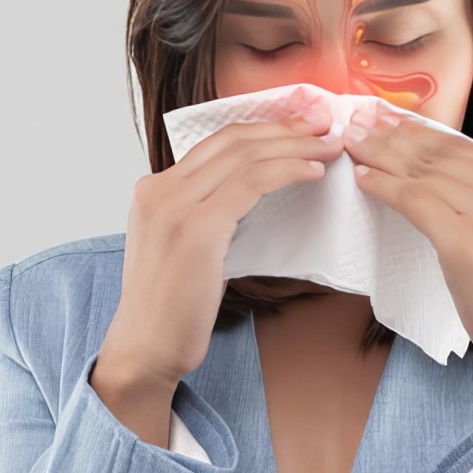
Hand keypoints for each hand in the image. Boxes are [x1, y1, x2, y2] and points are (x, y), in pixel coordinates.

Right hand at [97, 97, 342, 405]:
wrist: (145, 349)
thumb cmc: (171, 309)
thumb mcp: (183, 248)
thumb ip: (204, 216)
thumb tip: (250, 198)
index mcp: (154, 190)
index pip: (215, 143)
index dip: (262, 127)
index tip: (300, 124)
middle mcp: (159, 190)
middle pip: (231, 140)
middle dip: (284, 126)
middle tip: (323, 123)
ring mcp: (173, 206)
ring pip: (244, 156)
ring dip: (293, 146)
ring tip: (328, 146)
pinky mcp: (196, 230)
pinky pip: (251, 184)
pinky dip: (286, 171)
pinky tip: (312, 172)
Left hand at [339, 104, 472, 403]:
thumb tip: (433, 174)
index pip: (460, 146)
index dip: (416, 129)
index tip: (384, 118)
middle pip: (438, 153)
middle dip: (390, 134)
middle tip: (355, 122)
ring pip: (422, 172)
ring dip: (379, 155)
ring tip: (351, 145)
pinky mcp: (465, 242)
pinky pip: (413, 201)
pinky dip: (383, 187)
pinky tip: (363, 179)